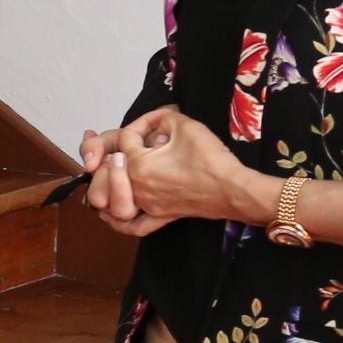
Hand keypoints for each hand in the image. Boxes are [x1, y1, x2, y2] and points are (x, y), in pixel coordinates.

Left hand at [82, 107, 260, 237]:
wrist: (233, 189)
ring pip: (116, 197)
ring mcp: (147, 205)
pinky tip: (109, 214)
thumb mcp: (185, 126)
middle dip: (123, 149)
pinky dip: (118, 220)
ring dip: (112, 182)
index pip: (127, 138)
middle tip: (139, 141)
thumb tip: (156, 123)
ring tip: (114, 171)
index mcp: (138, 164)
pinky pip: (132, 224)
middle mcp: (137, 187)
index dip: (141, 124)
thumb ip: (164, 118)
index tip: (158, 120)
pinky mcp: (160, 216)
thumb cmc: (211, 159)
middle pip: (114, 167)